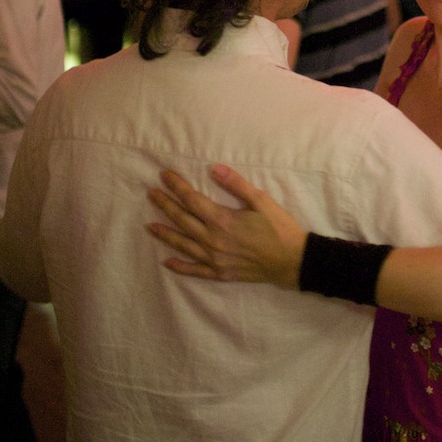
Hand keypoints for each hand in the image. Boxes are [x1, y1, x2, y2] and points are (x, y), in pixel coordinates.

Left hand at [147, 166, 306, 287]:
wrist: (291, 261)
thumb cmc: (279, 228)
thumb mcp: (261, 200)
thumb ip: (236, 185)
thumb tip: (214, 168)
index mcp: (222, 220)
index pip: (191, 199)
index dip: (176, 186)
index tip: (164, 175)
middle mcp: (212, 240)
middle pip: (182, 220)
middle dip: (165, 205)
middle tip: (151, 193)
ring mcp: (214, 259)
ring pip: (183, 245)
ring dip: (165, 234)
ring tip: (150, 225)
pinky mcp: (219, 273)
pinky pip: (194, 270)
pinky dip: (179, 266)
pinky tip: (167, 262)